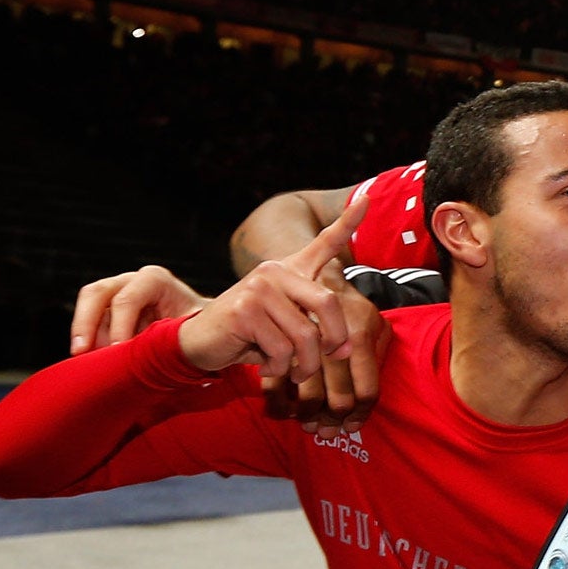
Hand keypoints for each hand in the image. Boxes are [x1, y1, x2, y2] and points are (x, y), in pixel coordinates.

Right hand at [71, 265, 207, 353]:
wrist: (205, 329)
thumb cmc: (204, 329)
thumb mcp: (198, 329)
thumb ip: (180, 334)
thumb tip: (161, 349)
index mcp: (155, 280)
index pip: (127, 299)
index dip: (119, 325)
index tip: (116, 351)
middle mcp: (132, 282)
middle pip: (97, 293)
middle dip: (86, 322)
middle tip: (81, 352)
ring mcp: (117, 293)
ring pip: (88, 307)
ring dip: (83, 333)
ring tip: (84, 361)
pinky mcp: (109, 311)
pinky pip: (91, 323)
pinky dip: (89, 340)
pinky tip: (92, 361)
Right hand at [178, 201, 364, 379]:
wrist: (201, 341)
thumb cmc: (251, 334)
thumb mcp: (288, 325)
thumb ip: (319, 330)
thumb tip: (344, 348)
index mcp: (290, 270)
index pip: (324, 243)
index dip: (348, 222)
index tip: (367, 199)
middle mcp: (275, 271)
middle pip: (328, 305)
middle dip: (333, 341)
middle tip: (325, 358)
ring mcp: (258, 288)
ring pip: (307, 336)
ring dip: (303, 365)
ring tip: (289, 369)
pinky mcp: (244, 311)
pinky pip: (282, 351)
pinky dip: (279, 369)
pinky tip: (265, 365)